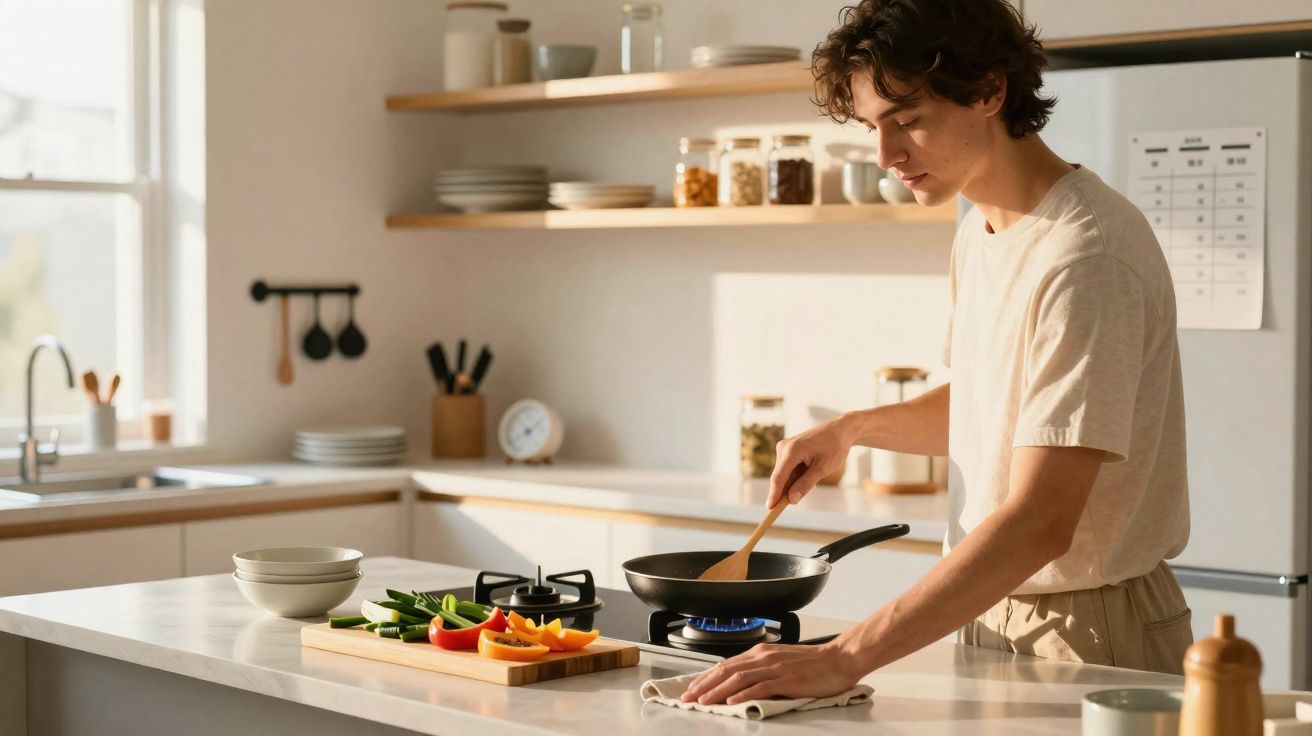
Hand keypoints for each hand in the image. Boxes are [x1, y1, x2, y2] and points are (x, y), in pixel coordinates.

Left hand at [680, 641, 862, 704]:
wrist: (839, 659)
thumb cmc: (813, 663)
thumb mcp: (780, 662)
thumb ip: (760, 669)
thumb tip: (739, 681)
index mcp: (761, 652)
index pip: (726, 664)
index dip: (707, 677)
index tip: (693, 688)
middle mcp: (764, 657)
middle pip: (727, 670)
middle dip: (705, 685)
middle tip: (689, 697)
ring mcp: (775, 667)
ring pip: (739, 678)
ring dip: (717, 691)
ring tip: (703, 702)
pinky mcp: (787, 679)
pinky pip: (762, 687)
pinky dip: (744, 694)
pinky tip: (733, 702)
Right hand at [767, 415, 854, 506]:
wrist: (840, 430)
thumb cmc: (834, 447)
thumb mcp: (822, 468)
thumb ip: (805, 484)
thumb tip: (791, 499)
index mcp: (792, 451)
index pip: (778, 477)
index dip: (773, 495)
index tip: (769, 509)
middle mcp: (784, 447)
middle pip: (780, 476)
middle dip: (785, 490)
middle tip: (792, 504)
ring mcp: (785, 447)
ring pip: (784, 473)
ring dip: (793, 481)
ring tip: (815, 474)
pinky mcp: (788, 448)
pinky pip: (788, 467)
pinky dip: (795, 475)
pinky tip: (810, 469)